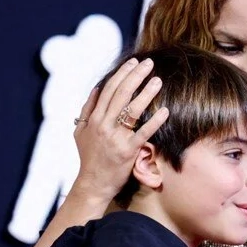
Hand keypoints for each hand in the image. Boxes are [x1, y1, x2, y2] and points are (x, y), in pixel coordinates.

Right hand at [70, 57, 169, 201]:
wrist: (92, 184)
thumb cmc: (88, 158)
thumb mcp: (80, 132)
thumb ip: (87, 109)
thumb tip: (96, 88)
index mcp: (94, 119)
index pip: (109, 90)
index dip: (122, 74)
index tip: (133, 62)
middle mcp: (103, 125)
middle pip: (121, 95)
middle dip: (136, 76)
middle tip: (149, 64)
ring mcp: (116, 138)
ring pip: (132, 110)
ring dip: (146, 93)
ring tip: (158, 81)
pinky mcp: (128, 151)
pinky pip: (143, 133)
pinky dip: (154, 121)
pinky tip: (165, 111)